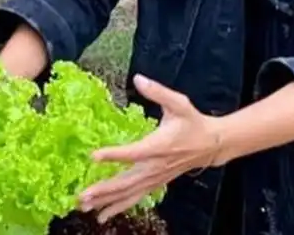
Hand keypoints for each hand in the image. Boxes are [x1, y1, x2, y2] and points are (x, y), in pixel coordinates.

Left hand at [79, 74, 222, 222]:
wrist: (211, 144)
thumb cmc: (193, 122)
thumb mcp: (179, 103)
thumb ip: (158, 91)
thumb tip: (138, 78)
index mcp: (159, 146)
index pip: (133, 153)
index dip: (114, 155)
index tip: (93, 156)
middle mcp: (155, 166)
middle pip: (126, 181)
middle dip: (103, 190)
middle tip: (81, 196)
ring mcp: (155, 178)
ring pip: (128, 193)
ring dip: (106, 201)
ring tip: (84, 206)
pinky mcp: (155, 183)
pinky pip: (135, 198)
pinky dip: (118, 206)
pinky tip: (101, 215)